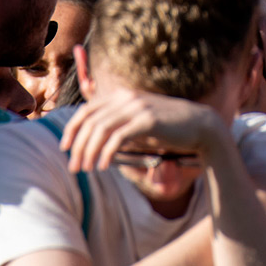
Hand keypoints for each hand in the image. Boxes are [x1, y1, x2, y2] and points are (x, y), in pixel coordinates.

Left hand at [58, 87, 227, 172]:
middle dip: (77, 145)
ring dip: (88, 151)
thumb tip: (96, 142)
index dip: (72, 129)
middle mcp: (127, 98)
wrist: (200, 126)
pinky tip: (102, 166)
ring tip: (85, 169)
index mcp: (122, 96)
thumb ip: (120, 127)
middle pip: (90, 121)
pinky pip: (118, 138)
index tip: (65, 147)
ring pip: (100, 129)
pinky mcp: (147, 121)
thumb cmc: (168, 129)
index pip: (87, 110)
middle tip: (73, 167)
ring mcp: (137, 107)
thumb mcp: (139, 124)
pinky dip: (106, 153)